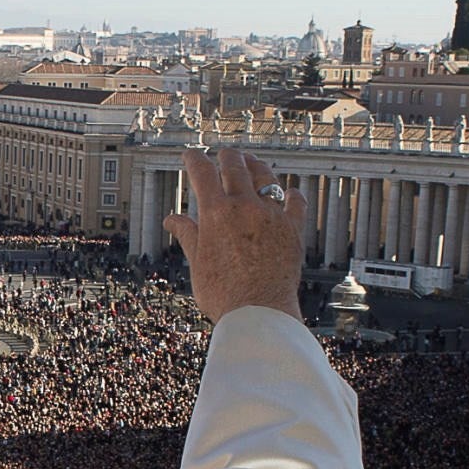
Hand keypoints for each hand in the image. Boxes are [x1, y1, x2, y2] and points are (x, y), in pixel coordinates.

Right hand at [164, 148, 307, 323]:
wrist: (259, 313)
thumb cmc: (223, 294)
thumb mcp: (198, 263)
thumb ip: (188, 235)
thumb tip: (172, 220)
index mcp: (217, 213)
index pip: (202, 172)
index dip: (194, 159)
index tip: (191, 155)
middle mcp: (245, 207)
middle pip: (235, 166)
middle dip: (226, 156)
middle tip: (222, 155)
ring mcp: (272, 216)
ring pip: (266, 177)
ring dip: (256, 166)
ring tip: (251, 163)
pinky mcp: (293, 230)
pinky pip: (295, 203)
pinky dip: (291, 195)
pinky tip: (289, 192)